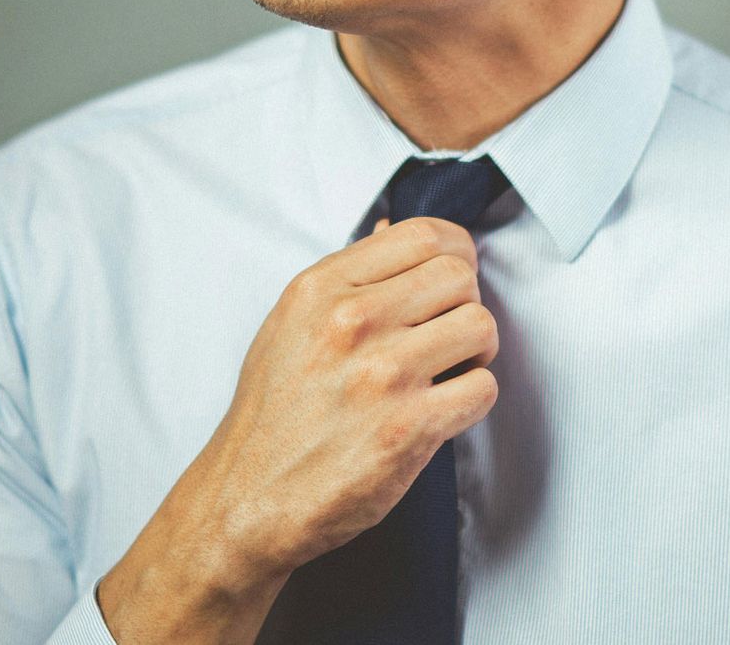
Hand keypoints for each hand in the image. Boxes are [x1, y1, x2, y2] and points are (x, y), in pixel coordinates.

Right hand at [197, 215, 499, 577]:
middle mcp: (352, 322)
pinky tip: (442, 410)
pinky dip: (472, 400)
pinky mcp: (408, 429)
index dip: (456, 251)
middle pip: (460, 276)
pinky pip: (482, 389)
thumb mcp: (290, 325)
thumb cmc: (271, 415)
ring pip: (481, 327)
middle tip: (447, 336)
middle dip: (465, 304)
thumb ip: (345, 278)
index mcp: (322, 288)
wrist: (247, 499)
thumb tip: (389, 231)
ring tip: (449, 372)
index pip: (422, 234)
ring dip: (476, 352)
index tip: (456, 275)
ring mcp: (382, 374)